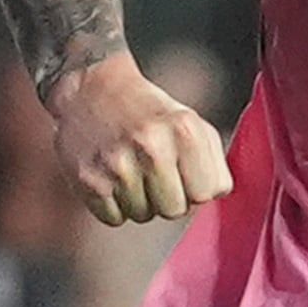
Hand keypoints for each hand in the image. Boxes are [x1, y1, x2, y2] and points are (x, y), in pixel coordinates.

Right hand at [46, 53, 230, 226]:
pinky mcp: (89, 181)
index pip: (208, 193)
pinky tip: (110, 177)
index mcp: (184, 129)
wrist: (91, 88)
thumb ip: (213, 159)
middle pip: (175, 210)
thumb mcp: (190, 121)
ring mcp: (119, 165)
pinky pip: (114, 218)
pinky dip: (113, 205)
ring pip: (143, 216)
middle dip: (167, 196)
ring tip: (130, 170)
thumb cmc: (147, 110)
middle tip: (153, 172)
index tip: (183, 171)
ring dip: (139, 200)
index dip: (196, 186)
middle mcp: (153, 146)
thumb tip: (217, 195)